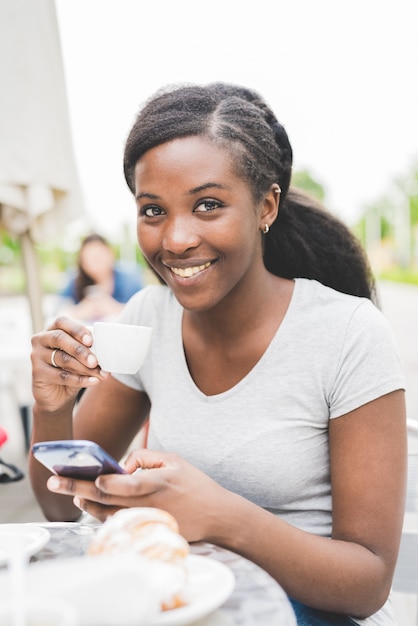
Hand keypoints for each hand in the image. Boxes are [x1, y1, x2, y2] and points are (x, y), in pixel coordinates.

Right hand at [31, 316, 108, 412]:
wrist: (58, 394)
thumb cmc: (72, 369)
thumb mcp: (81, 357)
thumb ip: (89, 349)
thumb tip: (106, 350)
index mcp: (52, 329)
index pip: (62, 322)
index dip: (77, 329)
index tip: (91, 340)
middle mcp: (41, 339)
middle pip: (59, 338)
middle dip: (80, 350)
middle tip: (95, 361)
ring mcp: (36, 355)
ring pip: (62, 358)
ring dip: (84, 367)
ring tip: (100, 374)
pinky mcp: (37, 372)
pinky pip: (61, 375)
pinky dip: (80, 379)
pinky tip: (93, 381)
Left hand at [46, 449, 230, 541]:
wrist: (215, 514)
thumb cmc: (193, 483)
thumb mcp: (173, 459)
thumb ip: (144, 458)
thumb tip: (119, 468)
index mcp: (158, 483)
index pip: (128, 485)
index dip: (108, 483)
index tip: (93, 479)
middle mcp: (149, 503)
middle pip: (108, 499)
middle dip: (79, 489)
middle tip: (55, 482)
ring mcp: (147, 520)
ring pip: (108, 513)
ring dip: (87, 503)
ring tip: (72, 492)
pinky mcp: (147, 530)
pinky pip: (118, 522)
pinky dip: (102, 513)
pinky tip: (90, 504)